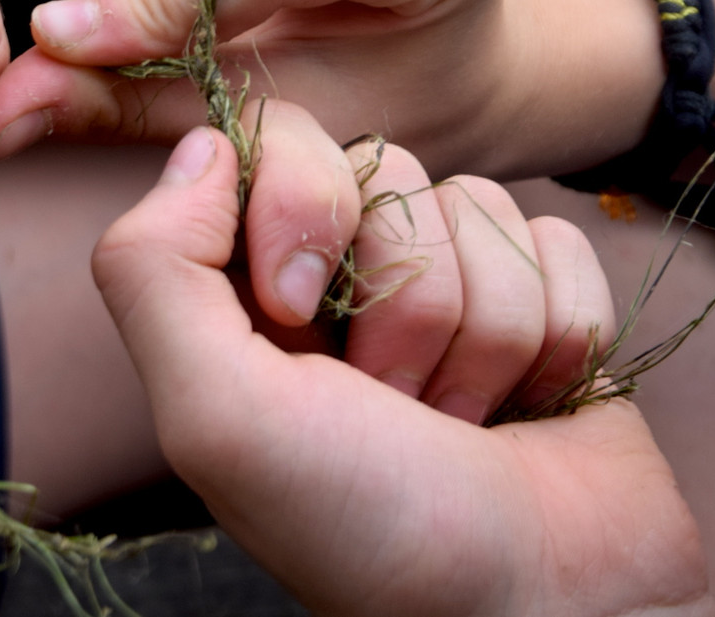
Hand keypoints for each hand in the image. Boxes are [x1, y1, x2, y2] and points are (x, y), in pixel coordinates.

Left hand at [92, 124, 714, 616]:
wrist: (549, 612)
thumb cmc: (369, 531)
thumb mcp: (215, 418)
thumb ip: (156, 272)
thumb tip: (201, 145)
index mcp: (250, 295)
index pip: (268, 146)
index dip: (299, 202)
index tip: (297, 310)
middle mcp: (346, 283)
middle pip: (387, 167)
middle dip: (404, 294)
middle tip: (392, 398)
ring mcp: (451, 290)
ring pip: (479, 204)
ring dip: (486, 329)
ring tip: (463, 423)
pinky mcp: (545, 304)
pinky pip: (556, 242)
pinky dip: (558, 333)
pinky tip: (533, 408)